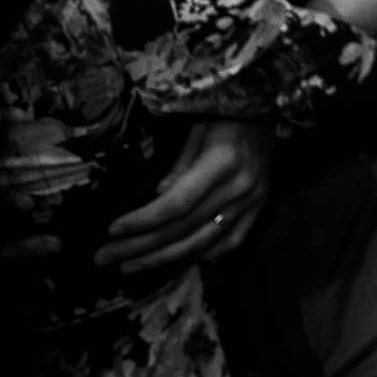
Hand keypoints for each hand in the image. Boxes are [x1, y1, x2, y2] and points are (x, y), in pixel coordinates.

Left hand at [96, 118, 270, 272]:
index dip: (143, 221)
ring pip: (203, 242)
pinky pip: (230, 242)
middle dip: (140, 246)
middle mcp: (240, 186)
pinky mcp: (261, 207)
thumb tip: (157, 196)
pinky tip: (175, 260)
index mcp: (223, 162)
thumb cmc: (227, 115)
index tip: (113, 230)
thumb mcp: (197, 129)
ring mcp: (253, 201)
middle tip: (105, 257)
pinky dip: (201, 255)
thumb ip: (180, 166)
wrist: (270, 111)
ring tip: (129, 265)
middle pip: (184, 227)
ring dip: (162, 258)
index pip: (177, 204)